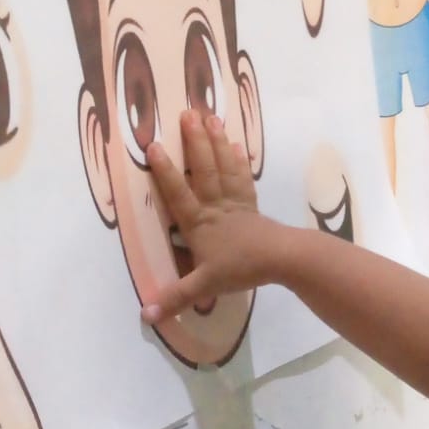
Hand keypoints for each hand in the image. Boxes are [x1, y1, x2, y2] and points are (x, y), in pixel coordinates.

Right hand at [140, 110, 279, 325]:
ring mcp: (236, 203)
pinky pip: (243, 179)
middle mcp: (215, 206)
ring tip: (211, 117)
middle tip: (188, 112)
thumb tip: (145, 315)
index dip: (165, 170)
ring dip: (216, 142)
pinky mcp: (252, 206)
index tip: (153, 144)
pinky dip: (239, 162)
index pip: (178, 193)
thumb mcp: (204, 285)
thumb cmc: (242, 269)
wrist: (283, 260)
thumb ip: (175, 297)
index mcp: (199, 223)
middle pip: (204, 169)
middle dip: (195, 141)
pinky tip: (237, 145)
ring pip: (223, 167)